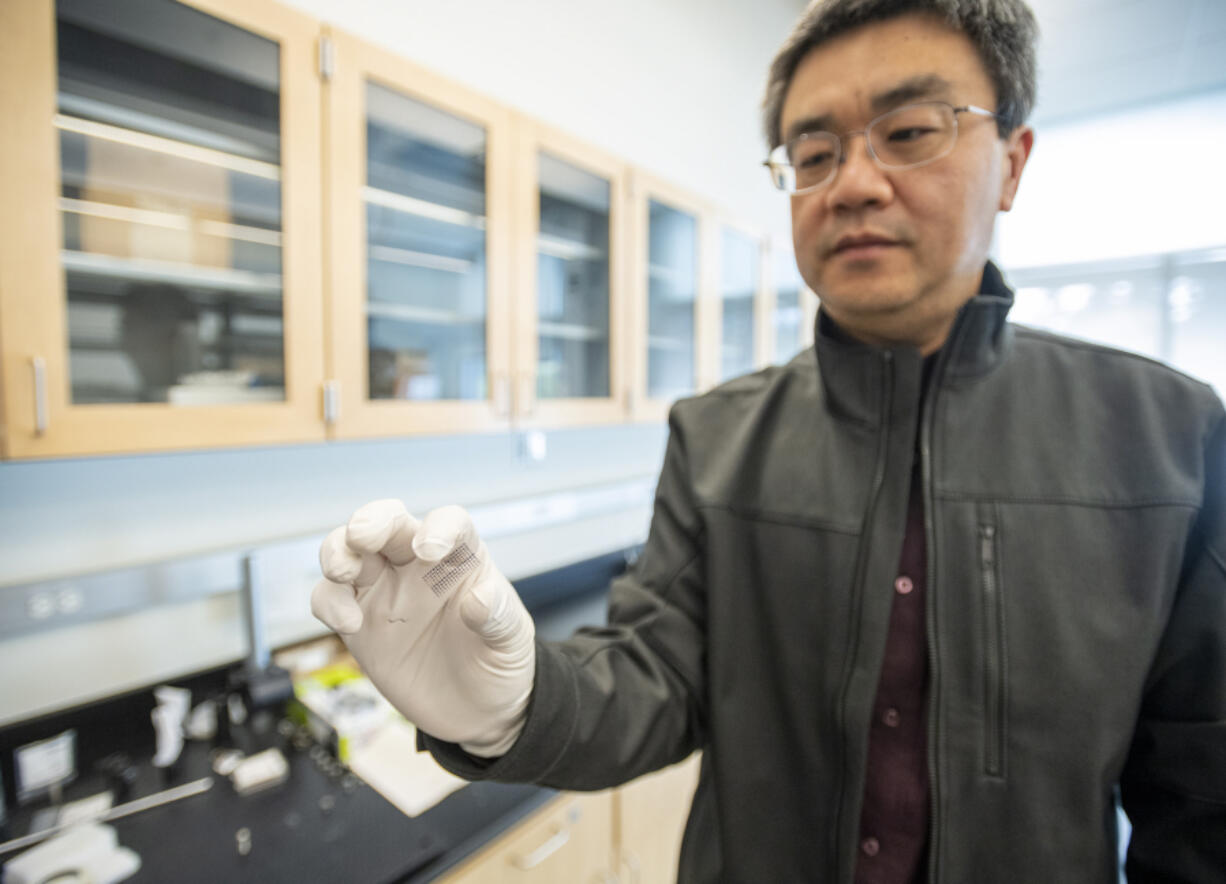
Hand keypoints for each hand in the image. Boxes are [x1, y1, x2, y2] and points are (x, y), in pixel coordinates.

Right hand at [311, 500, 534, 756]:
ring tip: (343, 572)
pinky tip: (348, 623)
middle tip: (363, 535)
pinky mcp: (359, 622)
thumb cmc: (499, 662)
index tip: (429, 550)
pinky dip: (329, 602)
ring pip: (348, 550)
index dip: (438, 526)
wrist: (476, 710)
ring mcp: (385, 590)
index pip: (448, 522)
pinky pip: (330, 598)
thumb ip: (500, 618)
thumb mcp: (511, 642)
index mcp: (461, 558)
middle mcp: (418, 565)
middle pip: (389, 522)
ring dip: (337, 551)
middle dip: (371, 520)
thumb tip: (479, 599)